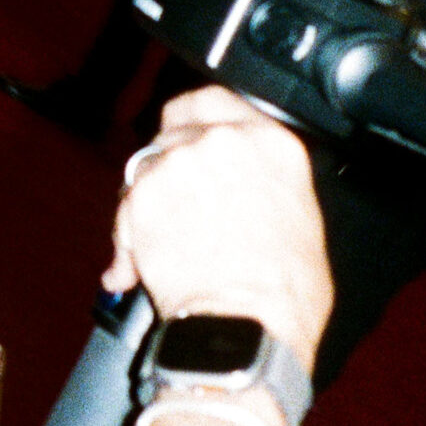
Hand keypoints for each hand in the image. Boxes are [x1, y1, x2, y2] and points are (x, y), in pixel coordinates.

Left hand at [105, 88, 331, 370]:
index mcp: (271, 142)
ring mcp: (177, 163)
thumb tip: (249, 190)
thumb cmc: (284, 292)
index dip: (194, 119)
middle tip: (170, 186)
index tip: (187, 133)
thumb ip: (266, 183)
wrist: (246, 325)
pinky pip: (125, 207)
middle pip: (173, 125)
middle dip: (166, 153)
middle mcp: (222, 140)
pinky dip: (127, 235)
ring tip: (166, 243)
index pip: (217, 100)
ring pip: (146, 165)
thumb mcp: (300, 220)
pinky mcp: (141, 193)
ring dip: (147, 198)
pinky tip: (141, 264)